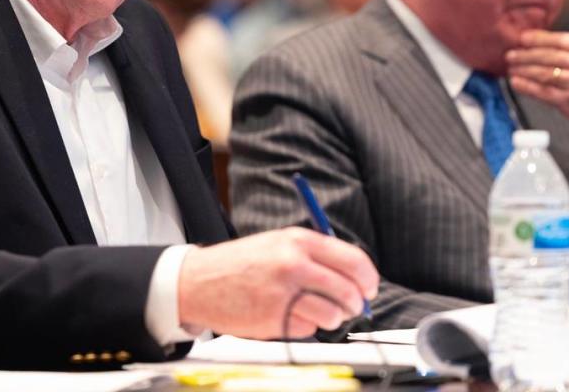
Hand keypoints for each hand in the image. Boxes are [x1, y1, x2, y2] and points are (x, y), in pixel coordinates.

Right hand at [178, 227, 378, 338]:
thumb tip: (356, 278)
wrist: (198, 281)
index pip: (353, 260)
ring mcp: (284, 293)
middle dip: (355, 303)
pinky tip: (285, 314)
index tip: (370, 288)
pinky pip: (308, 329)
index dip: (368, 278)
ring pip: (332, 314)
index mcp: (298, 240)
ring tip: (315, 311)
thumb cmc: (241, 263)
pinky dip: (305, 327)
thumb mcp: (278, 243)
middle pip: (348, 290)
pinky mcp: (274, 319)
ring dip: (331, 318)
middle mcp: (293, 264)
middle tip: (352, 307)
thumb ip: (315, 256)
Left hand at [506, 30, 568, 166]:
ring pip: (542, 72)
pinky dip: (525, 86)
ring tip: (510, 67)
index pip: (562, 39)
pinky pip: (541, 91)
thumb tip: (544, 47)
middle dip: (526, 54)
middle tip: (510, 54)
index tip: (523, 38)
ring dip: (523, 69)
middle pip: (549, 55)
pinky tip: (515, 82)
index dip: (540, 38)